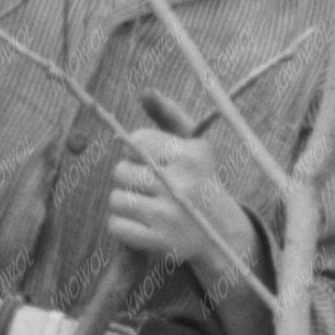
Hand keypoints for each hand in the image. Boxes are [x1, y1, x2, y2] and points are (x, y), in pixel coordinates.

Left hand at [106, 125, 254, 286]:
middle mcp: (181, 184)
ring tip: (144, 205)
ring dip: (124, 202)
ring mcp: (169, 216)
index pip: (135, 142)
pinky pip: (116, 226)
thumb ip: (169, 114)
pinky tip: (140, 224)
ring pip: (115, 199)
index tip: (154, 163)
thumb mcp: (193, 144)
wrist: (219, 234)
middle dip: (129, 178)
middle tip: (149, 187)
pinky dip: (122, 226)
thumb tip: (145, 91)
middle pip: (120, 171)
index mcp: (190, 156)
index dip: (137, 152)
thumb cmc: (198, 179)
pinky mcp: (159, 243)